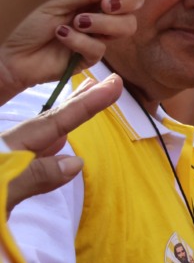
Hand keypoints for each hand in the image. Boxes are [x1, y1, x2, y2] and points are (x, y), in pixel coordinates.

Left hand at [0, 0, 147, 104]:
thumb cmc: (26, 13)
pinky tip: (61, 36)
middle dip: (126, 2)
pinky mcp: (88, 56)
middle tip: (106, 3)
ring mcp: (96, 33)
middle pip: (135, 4)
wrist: (6, 48)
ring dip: (103, 23)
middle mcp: (99, 10)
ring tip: (76, 22)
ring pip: (125, 28)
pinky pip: (100, 48)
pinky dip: (81, 41)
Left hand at [3, 74, 122, 210]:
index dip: (83, 106)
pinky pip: (24, 160)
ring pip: (33, 142)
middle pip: (43, 126)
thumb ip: (28, 178)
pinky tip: (51, 148)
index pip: (51, 126)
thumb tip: (75, 161)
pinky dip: (43, 149)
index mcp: (2, 153)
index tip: (113, 83)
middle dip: (75, 105)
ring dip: (61, 124)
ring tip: (82, 106)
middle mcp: (0, 156)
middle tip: (103, 83)